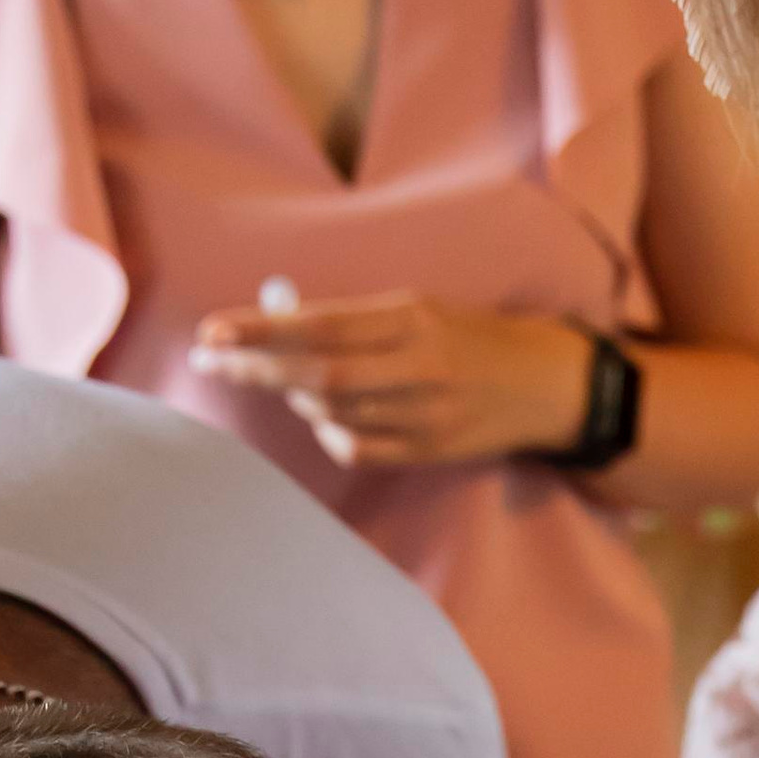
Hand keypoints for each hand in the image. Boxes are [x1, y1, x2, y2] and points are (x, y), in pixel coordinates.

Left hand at [190, 288, 593, 469]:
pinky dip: (329, 432)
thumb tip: (274, 319)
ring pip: (332, 413)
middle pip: (317, 372)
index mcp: (413, 317)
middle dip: (254, 368)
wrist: (548, 383)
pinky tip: (329, 416)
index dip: (260, 330)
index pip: (320, 324)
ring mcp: (426, 412)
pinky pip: (356, 448)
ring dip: (295, 397)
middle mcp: (419, 365)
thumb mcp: (418, 308)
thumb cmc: (469, 337)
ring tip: (283, 381)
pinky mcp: (431, 449)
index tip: (212, 332)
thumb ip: (352, 318)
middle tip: (210, 362)